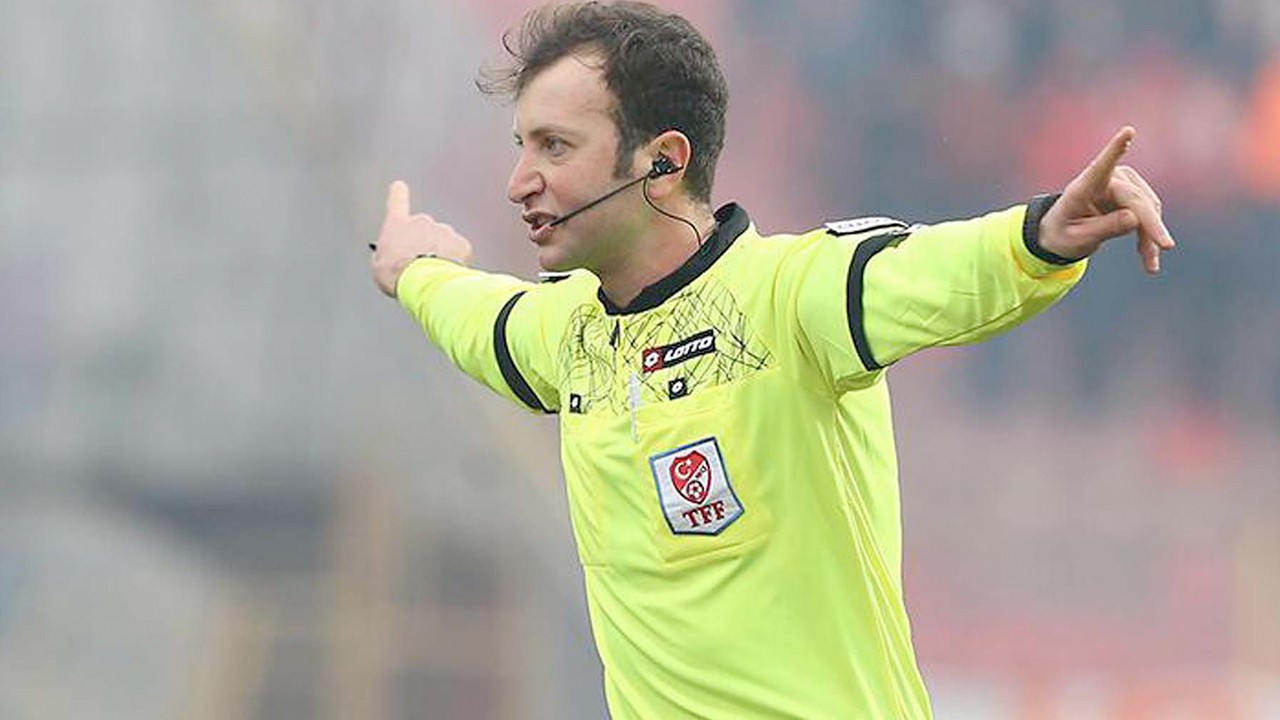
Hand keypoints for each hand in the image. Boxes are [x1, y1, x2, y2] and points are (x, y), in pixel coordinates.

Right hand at [370, 181, 472, 297]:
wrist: (422, 281)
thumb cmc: (396, 274)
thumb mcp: (379, 266)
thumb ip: (386, 255)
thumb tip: (390, 257)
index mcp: (398, 224)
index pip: (397, 201)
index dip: (398, 194)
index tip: (399, 187)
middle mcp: (422, 221)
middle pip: (424, 230)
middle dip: (424, 244)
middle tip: (420, 266)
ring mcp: (443, 230)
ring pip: (443, 242)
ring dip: (440, 254)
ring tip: (432, 274)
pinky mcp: (460, 243)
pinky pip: (458, 252)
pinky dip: (455, 263)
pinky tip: (446, 275)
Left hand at [1037, 126, 1175, 273]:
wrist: (1062, 233)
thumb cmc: (1063, 234)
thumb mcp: (1077, 239)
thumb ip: (1103, 228)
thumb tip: (1134, 219)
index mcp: (1083, 187)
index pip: (1101, 166)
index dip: (1115, 149)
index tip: (1128, 131)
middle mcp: (1107, 180)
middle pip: (1136, 200)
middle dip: (1151, 225)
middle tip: (1166, 247)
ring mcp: (1123, 184)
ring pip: (1148, 209)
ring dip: (1151, 237)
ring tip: (1150, 264)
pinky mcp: (1134, 194)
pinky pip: (1149, 216)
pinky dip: (1151, 237)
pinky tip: (1150, 259)